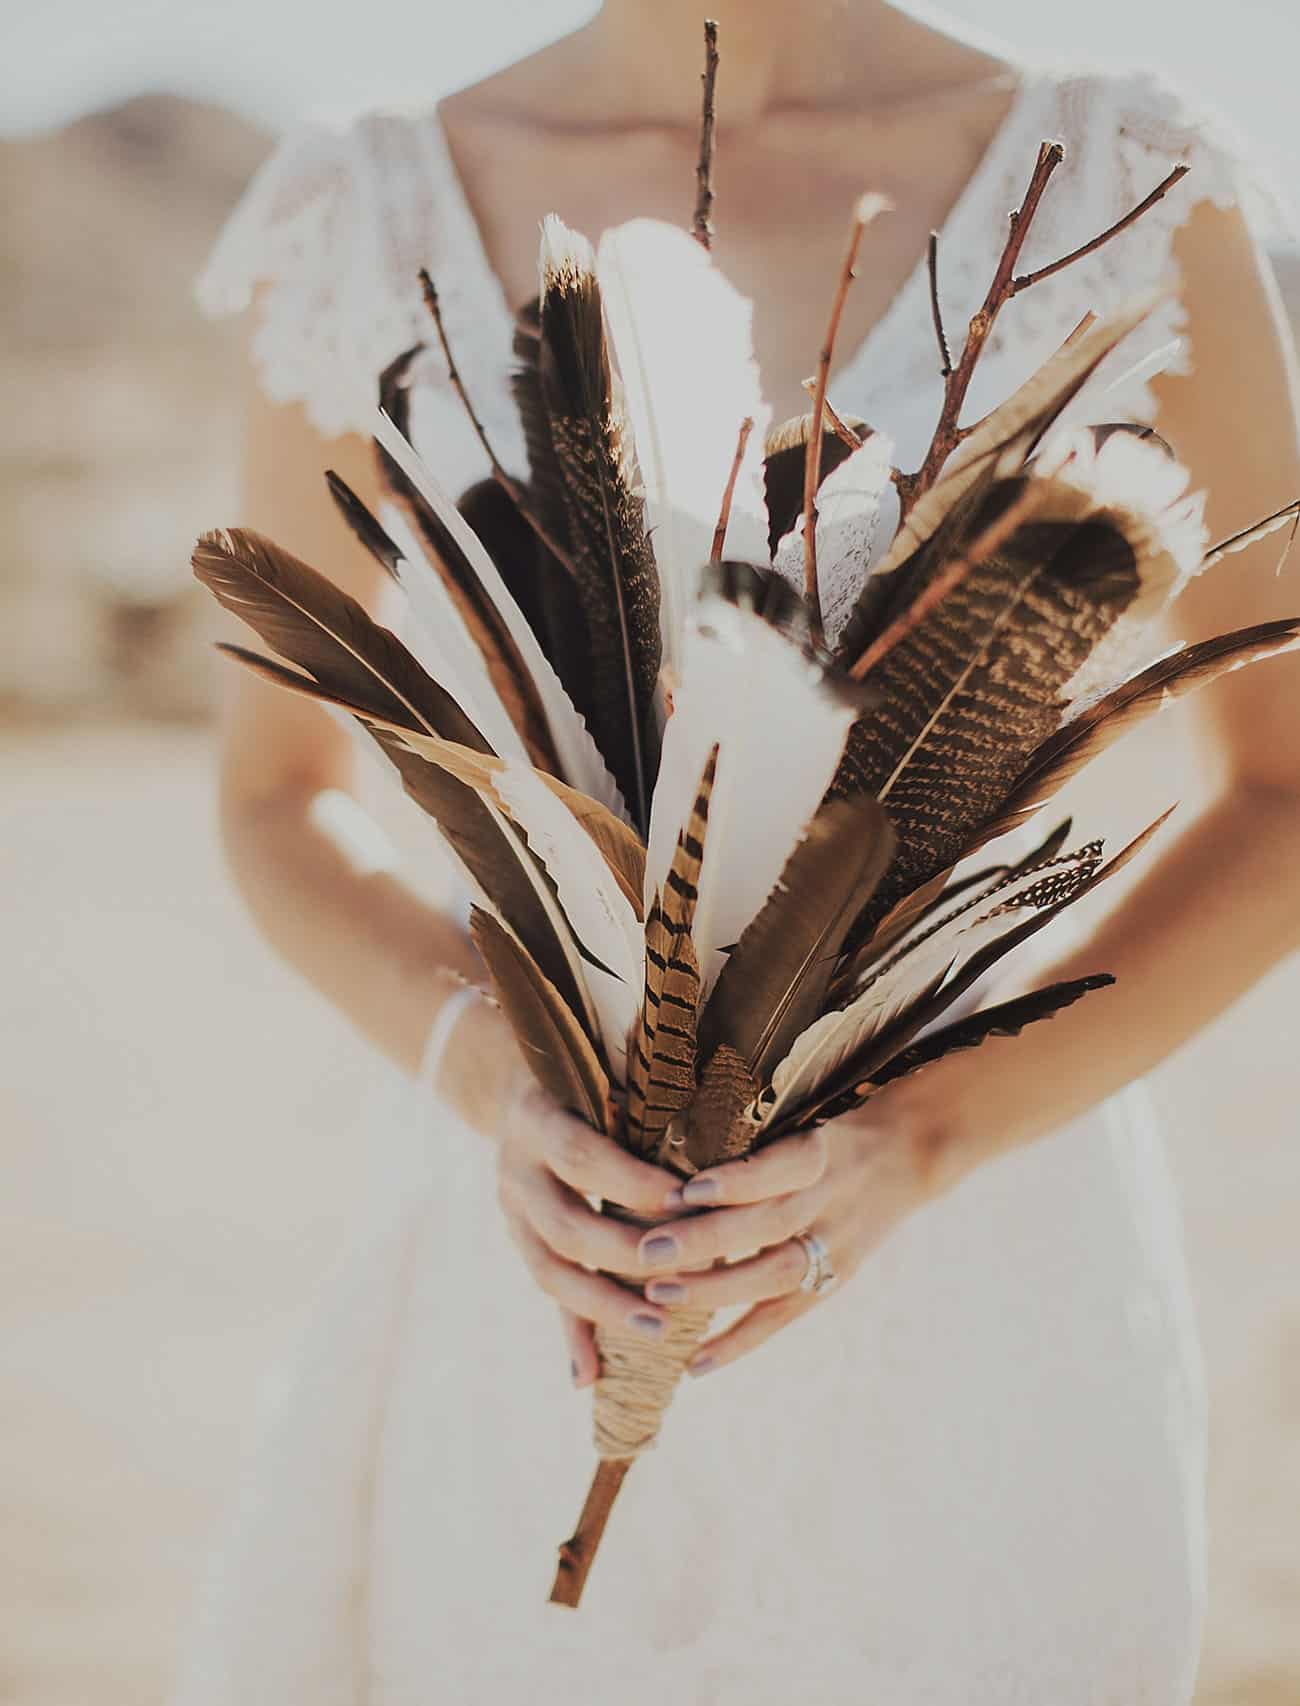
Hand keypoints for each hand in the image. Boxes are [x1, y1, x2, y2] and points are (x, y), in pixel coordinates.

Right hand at [494, 1080, 687, 1387]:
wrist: (519, 1087)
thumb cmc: (592, 1077)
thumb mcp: (607, 1077)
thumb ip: (644, 1102)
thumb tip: (716, 1117)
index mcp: (539, 1117)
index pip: (584, 1157)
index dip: (632, 1184)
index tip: (686, 1202)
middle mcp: (515, 1166)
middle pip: (566, 1224)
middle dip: (626, 1256)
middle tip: (685, 1278)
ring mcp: (509, 1207)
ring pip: (550, 1269)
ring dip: (603, 1306)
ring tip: (657, 1331)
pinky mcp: (516, 1238)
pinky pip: (545, 1290)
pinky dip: (570, 1332)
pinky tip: (591, 1376)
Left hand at [633, 1096, 938, 1376]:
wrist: (910, 1152)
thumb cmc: (830, 1126)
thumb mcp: (804, 1112)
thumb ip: (752, 1132)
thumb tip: (667, 1139)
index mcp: (822, 1148)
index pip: (780, 1167)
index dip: (735, 1181)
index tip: (683, 1190)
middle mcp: (832, 1197)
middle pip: (769, 1224)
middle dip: (707, 1241)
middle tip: (648, 1251)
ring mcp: (837, 1243)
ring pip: (775, 1274)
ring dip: (715, 1290)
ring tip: (659, 1295)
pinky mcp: (836, 1279)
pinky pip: (786, 1316)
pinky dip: (740, 1342)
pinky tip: (696, 1364)